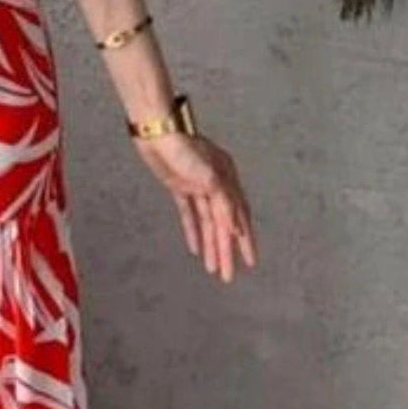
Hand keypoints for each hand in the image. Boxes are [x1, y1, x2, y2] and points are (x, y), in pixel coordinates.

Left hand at [132, 130, 256, 282]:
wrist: (157, 132)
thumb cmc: (184, 147)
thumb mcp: (210, 176)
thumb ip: (224, 204)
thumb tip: (236, 230)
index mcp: (228, 180)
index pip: (239, 218)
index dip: (244, 242)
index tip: (250, 263)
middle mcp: (216, 184)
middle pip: (223, 225)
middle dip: (225, 251)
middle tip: (226, 276)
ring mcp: (197, 186)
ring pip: (207, 223)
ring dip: (210, 245)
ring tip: (212, 269)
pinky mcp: (179, 186)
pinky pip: (189, 214)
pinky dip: (193, 231)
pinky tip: (195, 249)